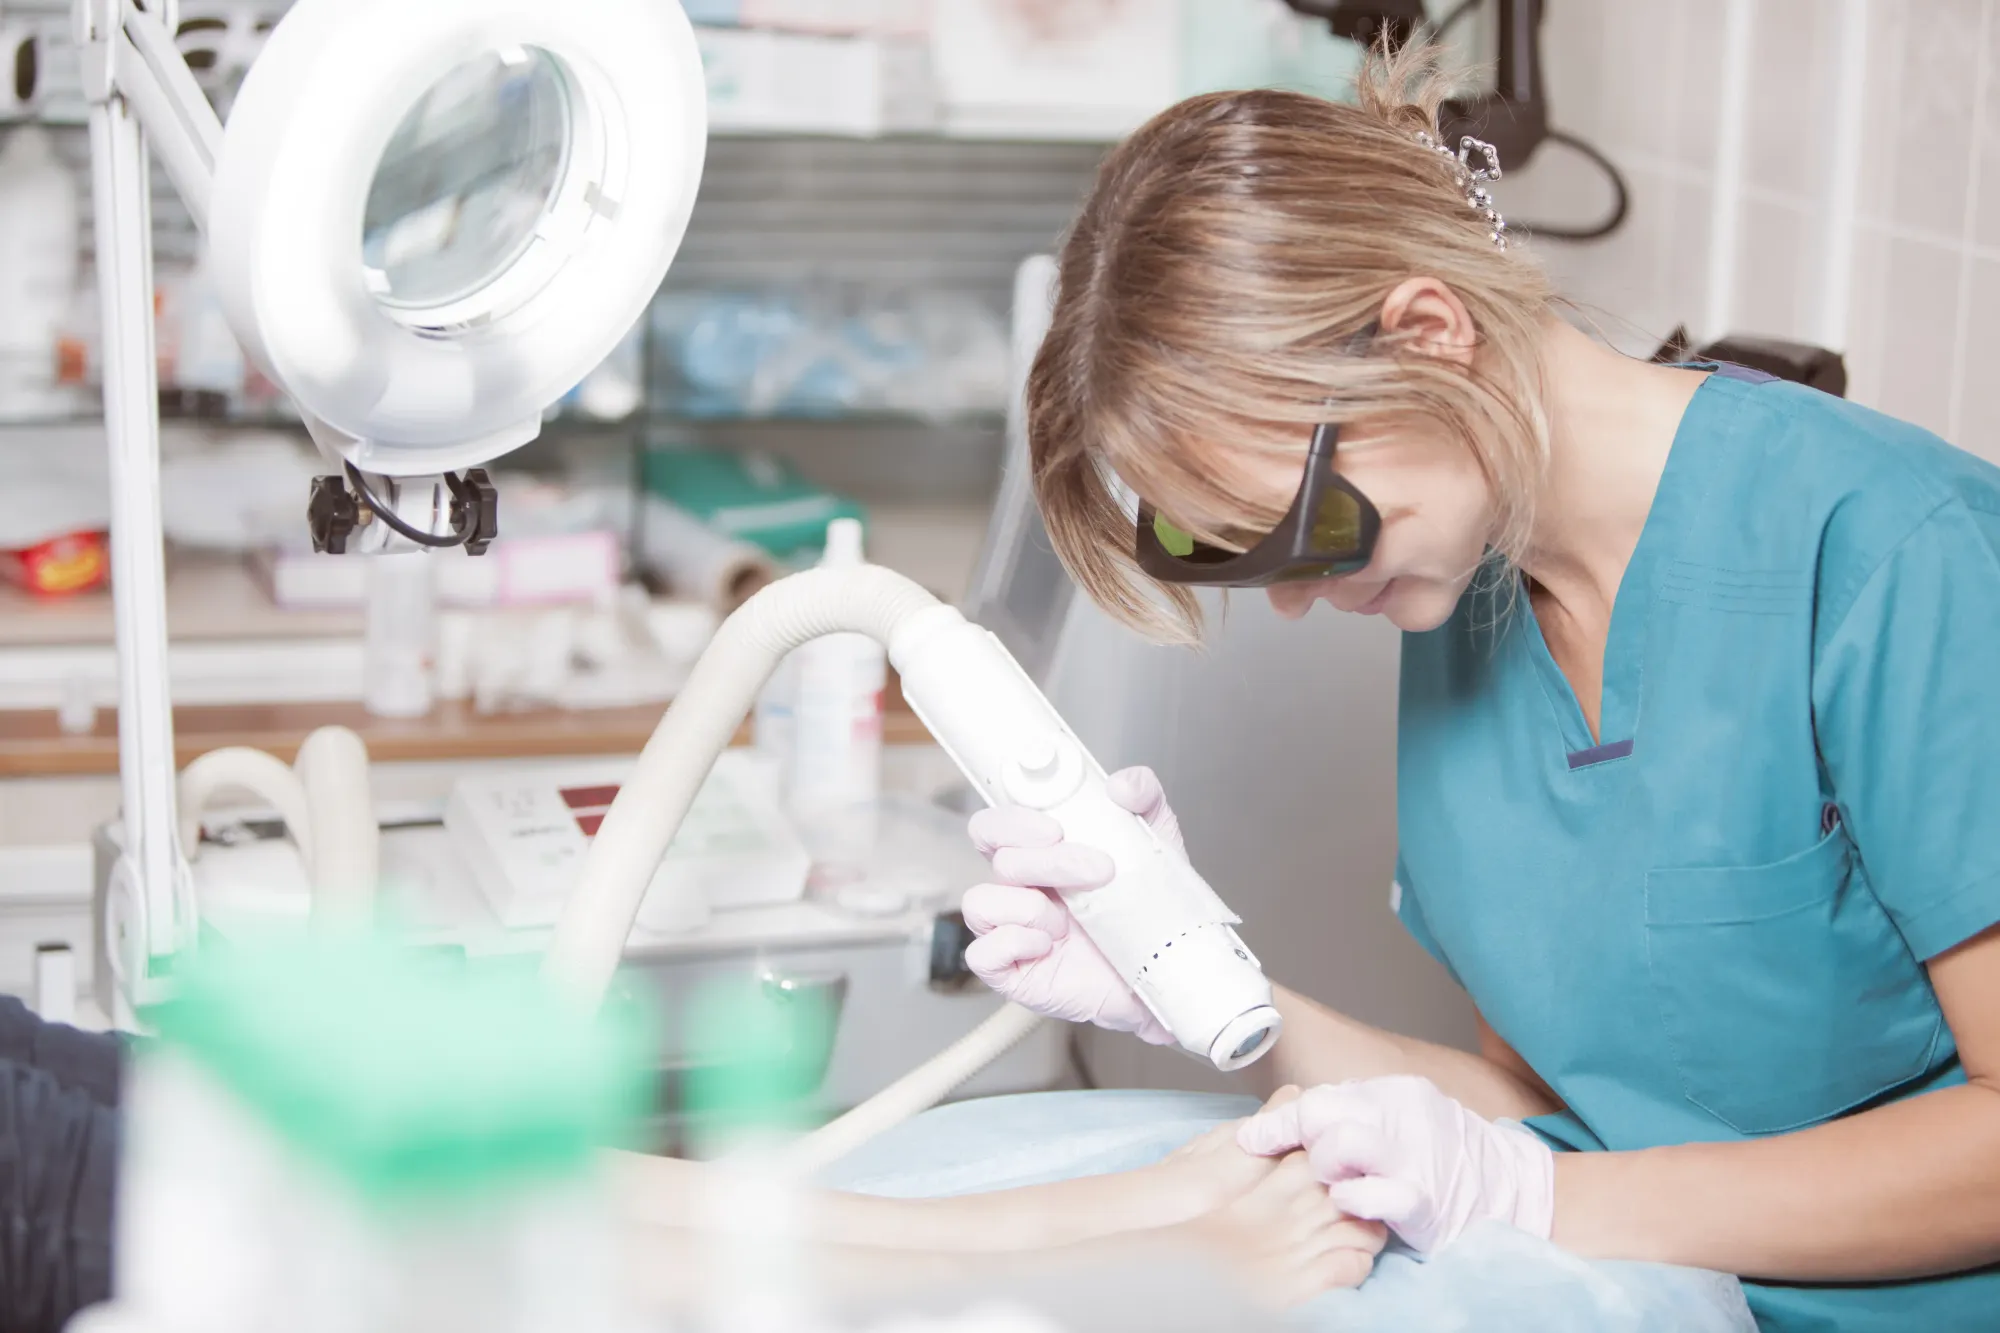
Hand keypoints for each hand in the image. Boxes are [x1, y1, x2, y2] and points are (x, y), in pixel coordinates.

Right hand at [959, 767, 1182, 1044]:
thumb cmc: (1146, 910)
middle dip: (1049, 861)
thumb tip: (1123, 784)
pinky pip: (981, 954)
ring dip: (1028, 906)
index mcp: (1037, 857)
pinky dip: (1013, 943)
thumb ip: (1144, 799)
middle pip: (999, 859)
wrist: (1163, 971)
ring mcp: (1011, 932)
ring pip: (979, 902)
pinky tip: (1048, 945)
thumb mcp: (1153, 844)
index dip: (1012, 821)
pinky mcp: (1012, 971)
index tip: (1056, 827)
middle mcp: (1019, 891)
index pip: (994, 826)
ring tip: (1068, 922)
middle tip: (1099, 870)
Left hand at [1235, 1075, 1554, 1255]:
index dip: (1279, 1121)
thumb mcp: (1404, 1117)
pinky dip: (1352, 1198)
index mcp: (1393, 1092)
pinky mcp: (1424, 1199)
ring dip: (1322, 1168)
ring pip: (1337, 1145)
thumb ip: (1357, 1111)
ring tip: (1333, 1183)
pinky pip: (1373, 1194)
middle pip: (1319, 1113)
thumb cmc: (1447, 1155)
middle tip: (1303, 1163)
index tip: (1250, 1139)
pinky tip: (1348, 1202)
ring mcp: (1414, 1156)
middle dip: (1297, 1139)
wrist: (1514, 1188)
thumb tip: (1295, 1114)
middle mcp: (1401, 1116)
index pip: (1317, 1096)